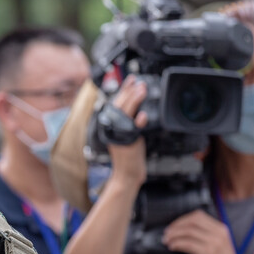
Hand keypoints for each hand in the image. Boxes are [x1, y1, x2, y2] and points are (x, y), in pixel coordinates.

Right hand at [105, 75, 149, 190]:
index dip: (124, 90)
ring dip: (133, 101)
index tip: (131, 79)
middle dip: (129, 92)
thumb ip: (128, 121)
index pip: (117, 103)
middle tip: (139, 83)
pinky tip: (143, 116)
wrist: (126, 174)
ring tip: (142, 90)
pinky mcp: (127, 143)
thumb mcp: (126, 134)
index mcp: (110, 125)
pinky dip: (137, 122)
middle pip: (119, 106)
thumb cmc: (128, 156)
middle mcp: (112, 128)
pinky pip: (133, 130)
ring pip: (124, 114)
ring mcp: (119, 135)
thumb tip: (137, 106)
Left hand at [162, 209, 247, 253]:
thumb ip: (205, 235)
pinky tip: (173, 247)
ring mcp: (214, 242)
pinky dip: (177, 243)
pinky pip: (188, 243)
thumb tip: (184, 230)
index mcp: (220, 229)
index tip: (173, 226)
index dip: (182, 219)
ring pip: (189, 231)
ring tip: (167, 241)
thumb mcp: (217, 244)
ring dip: (174, 235)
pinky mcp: (209, 252)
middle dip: (176, 225)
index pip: (198, 216)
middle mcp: (218, 233)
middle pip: (192, 221)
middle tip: (167, 233)